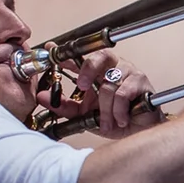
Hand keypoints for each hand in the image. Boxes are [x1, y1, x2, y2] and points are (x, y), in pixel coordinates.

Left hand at [36, 50, 162, 137]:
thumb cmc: (115, 119)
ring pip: (109, 83)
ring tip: (106, 121)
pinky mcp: (141, 82)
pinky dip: (118, 110)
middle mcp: (113, 67)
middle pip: (100, 55)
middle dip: (88, 69)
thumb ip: (63, 106)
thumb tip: (43, 97)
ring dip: (105, 108)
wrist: (136, 133)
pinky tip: (120, 119)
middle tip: (82, 86)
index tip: (51, 50)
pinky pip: (123, 93)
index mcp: (98, 72)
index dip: (66, 53)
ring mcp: (129, 72)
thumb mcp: (83, 115)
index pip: (80, 57)